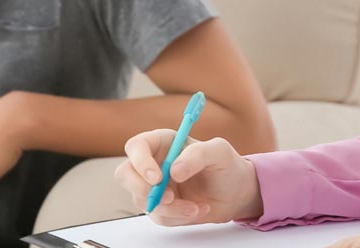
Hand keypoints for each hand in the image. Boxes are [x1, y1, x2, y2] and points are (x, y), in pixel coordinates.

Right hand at [114, 129, 260, 226]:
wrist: (235, 194)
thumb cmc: (226, 166)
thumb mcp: (219, 152)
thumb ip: (198, 154)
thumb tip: (174, 171)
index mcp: (162, 142)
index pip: (136, 147)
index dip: (140, 162)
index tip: (157, 177)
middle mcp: (153, 163)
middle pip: (125, 174)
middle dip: (143, 189)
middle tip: (169, 198)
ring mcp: (153, 187)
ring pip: (141, 200)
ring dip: (170, 208)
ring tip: (196, 206)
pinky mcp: (159, 207)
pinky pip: (158, 216)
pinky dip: (178, 217)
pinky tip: (197, 210)